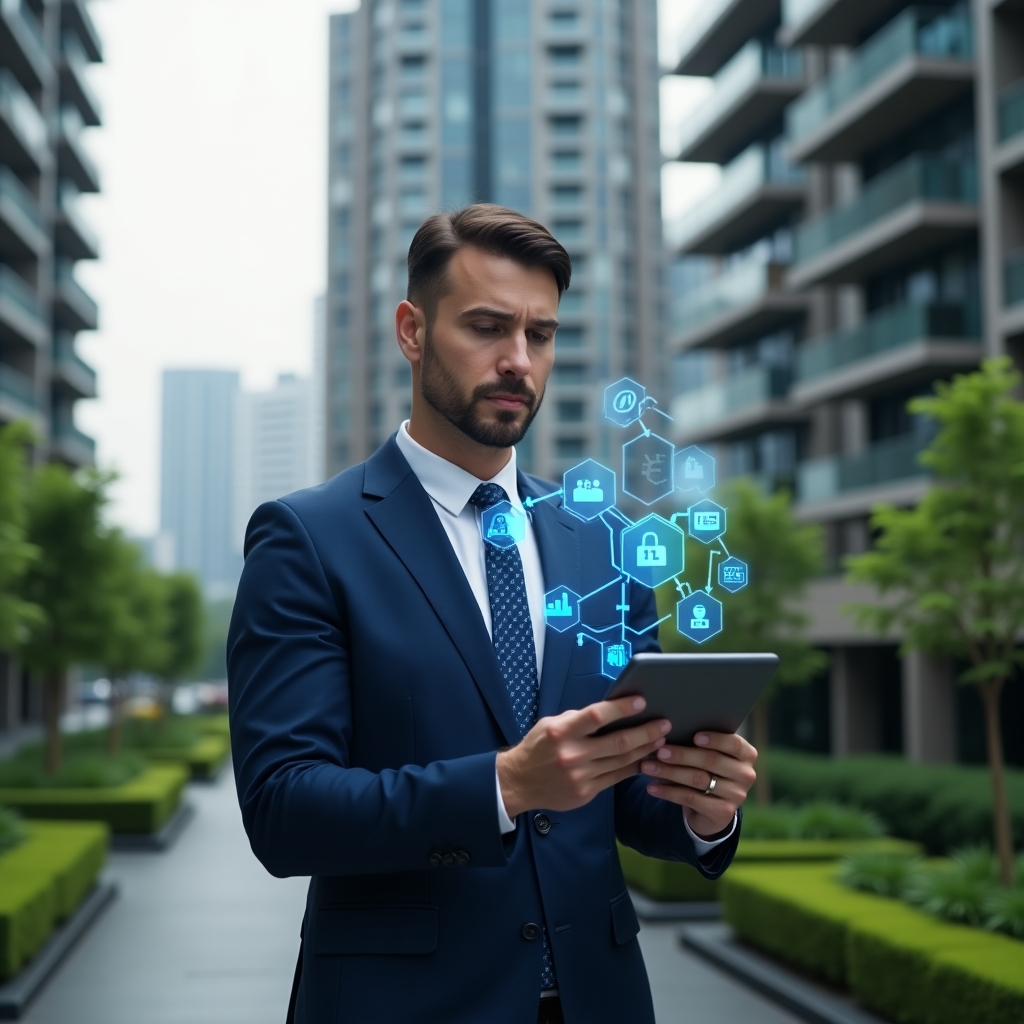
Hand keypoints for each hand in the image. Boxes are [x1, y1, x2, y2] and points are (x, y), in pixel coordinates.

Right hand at [497, 697, 669, 818]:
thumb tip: (611, 712)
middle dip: (646, 732)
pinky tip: (644, 759)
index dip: (621, 708)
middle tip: (663, 724)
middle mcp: (573, 754)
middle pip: (619, 742)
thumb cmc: (537, 747)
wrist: (518, 782)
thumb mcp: (551, 724)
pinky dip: (633, 767)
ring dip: (645, 750)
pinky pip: (616, 778)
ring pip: (622, 761)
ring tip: (660, 740)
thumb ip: (579, 720)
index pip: (597, 716)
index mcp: (562, 732)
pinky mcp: (586, 793)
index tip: (641, 701)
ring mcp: (581, 776)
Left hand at [640, 731, 756, 837]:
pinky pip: (690, 799)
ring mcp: (737, 795)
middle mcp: (746, 774)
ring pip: (698, 779)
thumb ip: (698, 743)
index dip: (715, 739)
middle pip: (711, 761)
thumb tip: (666, 730)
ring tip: (648, 767)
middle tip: (658, 751)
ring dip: (669, 772)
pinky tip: (652, 787)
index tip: (694, 736)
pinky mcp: (722, 812)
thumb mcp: (709, 754)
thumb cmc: (707, 769)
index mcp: (746, 754)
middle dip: (681, 755)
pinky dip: (668, 792)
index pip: (734, 744)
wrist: (712, 806)